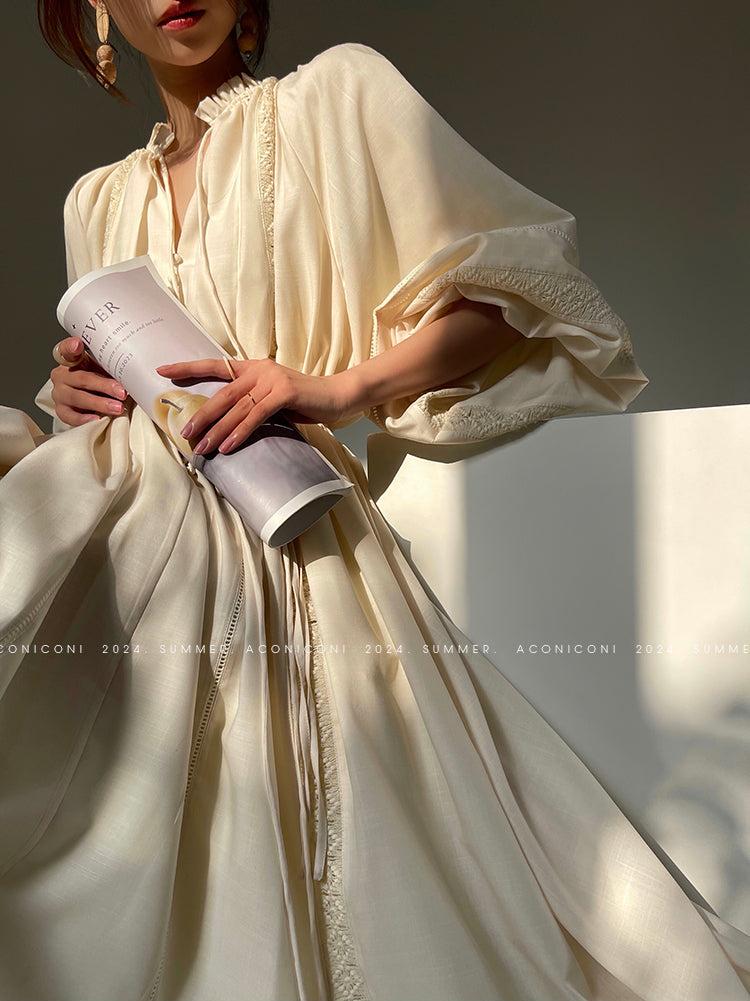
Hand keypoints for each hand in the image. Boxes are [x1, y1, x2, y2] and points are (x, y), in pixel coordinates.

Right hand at [50, 337, 128, 426]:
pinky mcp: (61, 411)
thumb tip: (133, 369)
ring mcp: (59, 394)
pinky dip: (84, 419)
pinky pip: (70, 416)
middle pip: (82, 378)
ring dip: (99, 404)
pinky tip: (98, 419)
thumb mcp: (103, 368)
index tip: (78, 344)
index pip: (66, 350)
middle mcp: (61, 375)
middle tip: (122, 392)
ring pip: (77, 398)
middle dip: (104, 386)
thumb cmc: (98, 379)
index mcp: (71, 360)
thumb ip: (110, 365)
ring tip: (117, 408)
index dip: (71, 347)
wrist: (88, 399)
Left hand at [153, 357, 360, 454]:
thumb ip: (251, 402)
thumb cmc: (305, 400)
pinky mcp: (284, 393)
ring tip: (203, 447)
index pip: (215, 365)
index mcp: (253, 367)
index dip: (187, 368)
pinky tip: (228, 446)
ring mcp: (271, 380)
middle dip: (201, 415)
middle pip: (221, 394)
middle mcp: (259, 369)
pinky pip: (256, 416)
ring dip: (217, 430)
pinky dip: (240, 433)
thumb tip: (225, 423)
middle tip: (185, 433)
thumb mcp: (273, 397)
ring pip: (236, 408)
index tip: (162, 370)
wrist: (338, 396)